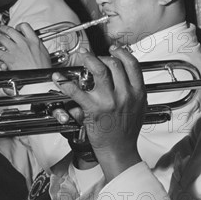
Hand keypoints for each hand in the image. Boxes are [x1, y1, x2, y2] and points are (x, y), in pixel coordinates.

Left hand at [0, 23, 51, 70]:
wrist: (39, 78)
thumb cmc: (43, 68)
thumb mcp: (44, 52)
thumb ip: (37, 46)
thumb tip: (34, 44)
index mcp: (34, 41)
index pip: (25, 26)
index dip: (19, 26)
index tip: (17, 28)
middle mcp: (24, 43)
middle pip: (10, 30)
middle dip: (3, 28)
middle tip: (1, 29)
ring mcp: (16, 50)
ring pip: (2, 38)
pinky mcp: (9, 58)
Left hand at [55, 46, 145, 182]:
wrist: (119, 150)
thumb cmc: (127, 132)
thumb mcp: (140, 108)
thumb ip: (136, 91)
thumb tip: (129, 76)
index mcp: (138, 92)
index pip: (132, 64)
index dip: (122, 53)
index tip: (114, 49)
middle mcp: (125, 94)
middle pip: (114, 64)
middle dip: (103, 56)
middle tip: (95, 56)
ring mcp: (109, 100)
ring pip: (99, 70)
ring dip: (88, 59)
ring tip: (83, 56)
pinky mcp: (93, 109)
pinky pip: (78, 91)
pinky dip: (66, 83)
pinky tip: (60, 78)